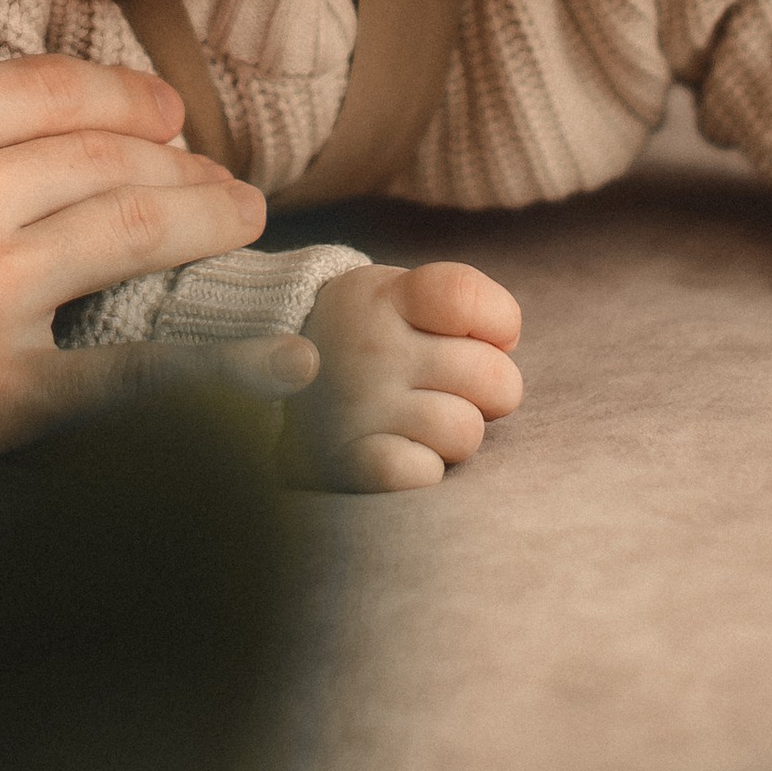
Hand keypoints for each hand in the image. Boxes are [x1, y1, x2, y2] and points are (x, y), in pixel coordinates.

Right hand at [0, 34, 281, 561]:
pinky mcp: (0, 391)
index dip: (122, 95)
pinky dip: (220, 366)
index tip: (158, 112)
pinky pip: (138, 369)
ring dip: (209, 222)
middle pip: (109, 151)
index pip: (47, 86)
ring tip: (245, 226)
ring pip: (139, 231)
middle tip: (217, 174)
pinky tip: (283, 363)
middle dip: (181, 156)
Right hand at [276, 260, 523, 493]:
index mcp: (385, 298)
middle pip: (492, 375)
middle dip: (489, 390)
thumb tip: (506, 342)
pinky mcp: (346, 459)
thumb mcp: (394, 297)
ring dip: (455, 433)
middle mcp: (371, 348)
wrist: (265, 385)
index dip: (497, 321)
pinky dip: (423, 469)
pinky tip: (399, 450)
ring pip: (466, 431)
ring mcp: (357, 405)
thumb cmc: (362, 340)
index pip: (466, 297)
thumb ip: (458, 306)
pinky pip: (423, 473)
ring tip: (420, 420)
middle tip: (450, 388)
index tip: (475, 334)